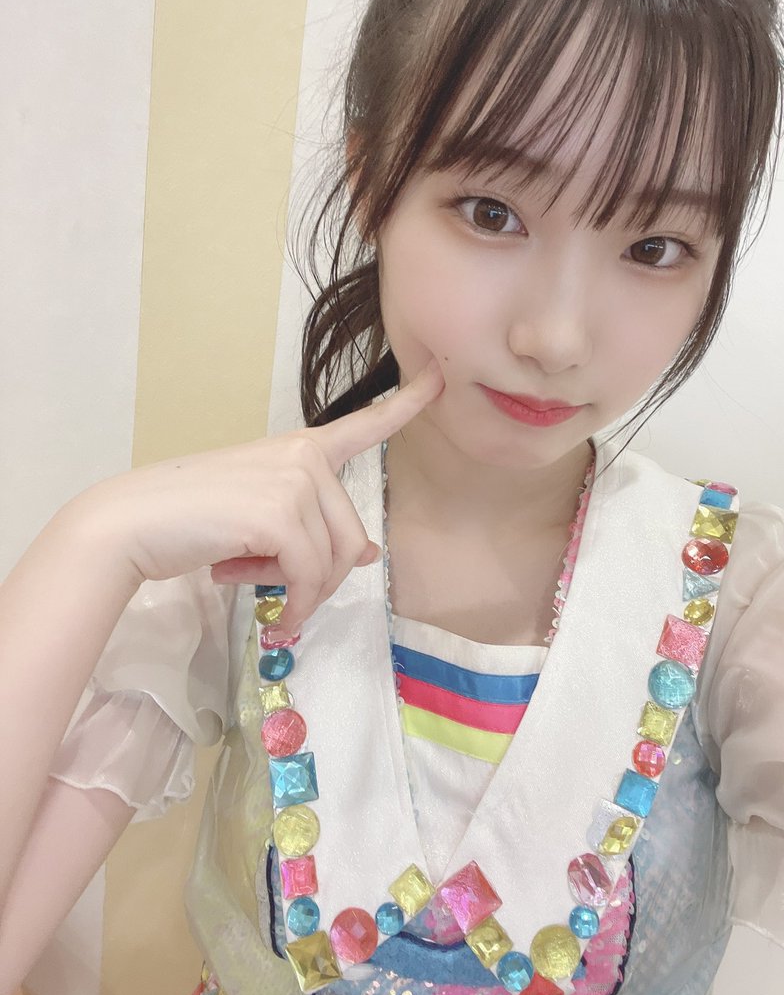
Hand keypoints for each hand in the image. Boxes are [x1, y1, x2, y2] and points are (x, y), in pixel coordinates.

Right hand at [71, 360, 443, 634]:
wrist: (133, 523)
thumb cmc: (191, 519)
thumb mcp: (263, 521)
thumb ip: (315, 529)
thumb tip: (369, 555)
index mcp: (299, 449)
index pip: (363, 424)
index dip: (405, 404)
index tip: (439, 380)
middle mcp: (304, 457)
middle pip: (351, 536)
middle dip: (320, 575)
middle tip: (269, 581)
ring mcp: (294, 480)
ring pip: (334, 560)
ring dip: (302, 590)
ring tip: (250, 580)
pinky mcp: (280, 513)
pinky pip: (310, 575)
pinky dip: (298, 604)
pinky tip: (278, 614)